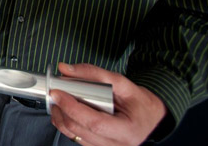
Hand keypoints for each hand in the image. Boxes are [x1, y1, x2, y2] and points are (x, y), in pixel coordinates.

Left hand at [50, 63, 166, 145]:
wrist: (152, 119)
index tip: (57, 92)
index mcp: (127, 130)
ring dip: (60, 117)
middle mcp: (116, 145)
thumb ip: (95, 74)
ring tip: (59, 100)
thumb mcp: (124, 83)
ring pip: (73, 136)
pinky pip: (76, 139)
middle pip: (79, 130)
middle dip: (62, 110)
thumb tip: (66, 69)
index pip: (94, 122)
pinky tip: (65, 111)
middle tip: (55, 92)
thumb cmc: (141, 103)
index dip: (72, 107)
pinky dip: (66, 124)